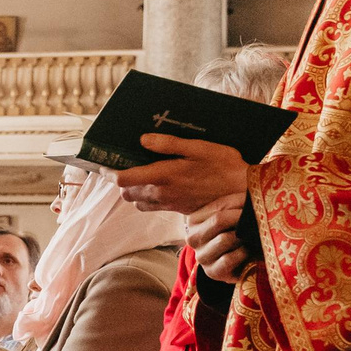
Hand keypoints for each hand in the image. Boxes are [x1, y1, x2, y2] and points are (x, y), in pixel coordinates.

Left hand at [115, 133, 247, 215]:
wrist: (245, 194)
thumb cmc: (225, 166)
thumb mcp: (199, 148)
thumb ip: (169, 145)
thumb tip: (143, 140)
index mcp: (164, 176)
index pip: (124, 180)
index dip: (109, 173)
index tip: (104, 164)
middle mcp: (162, 193)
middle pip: (126, 193)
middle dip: (120, 181)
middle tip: (123, 166)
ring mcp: (169, 204)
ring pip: (137, 202)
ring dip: (133, 190)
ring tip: (139, 174)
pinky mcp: (178, 209)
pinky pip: (152, 206)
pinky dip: (147, 197)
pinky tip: (158, 184)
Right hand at [189, 196, 254, 282]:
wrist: (244, 262)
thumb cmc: (240, 233)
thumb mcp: (235, 213)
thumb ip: (238, 203)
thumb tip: (253, 192)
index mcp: (195, 220)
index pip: (219, 205)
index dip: (240, 203)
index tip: (256, 203)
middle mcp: (192, 238)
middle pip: (218, 220)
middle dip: (242, 218)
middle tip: (259, 218)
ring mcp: (201, 256)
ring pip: (225, 239)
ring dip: (243, 237)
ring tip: (252, 236)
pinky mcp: (212, 272)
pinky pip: (229, 258)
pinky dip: (243, 253)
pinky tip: (248, 251)